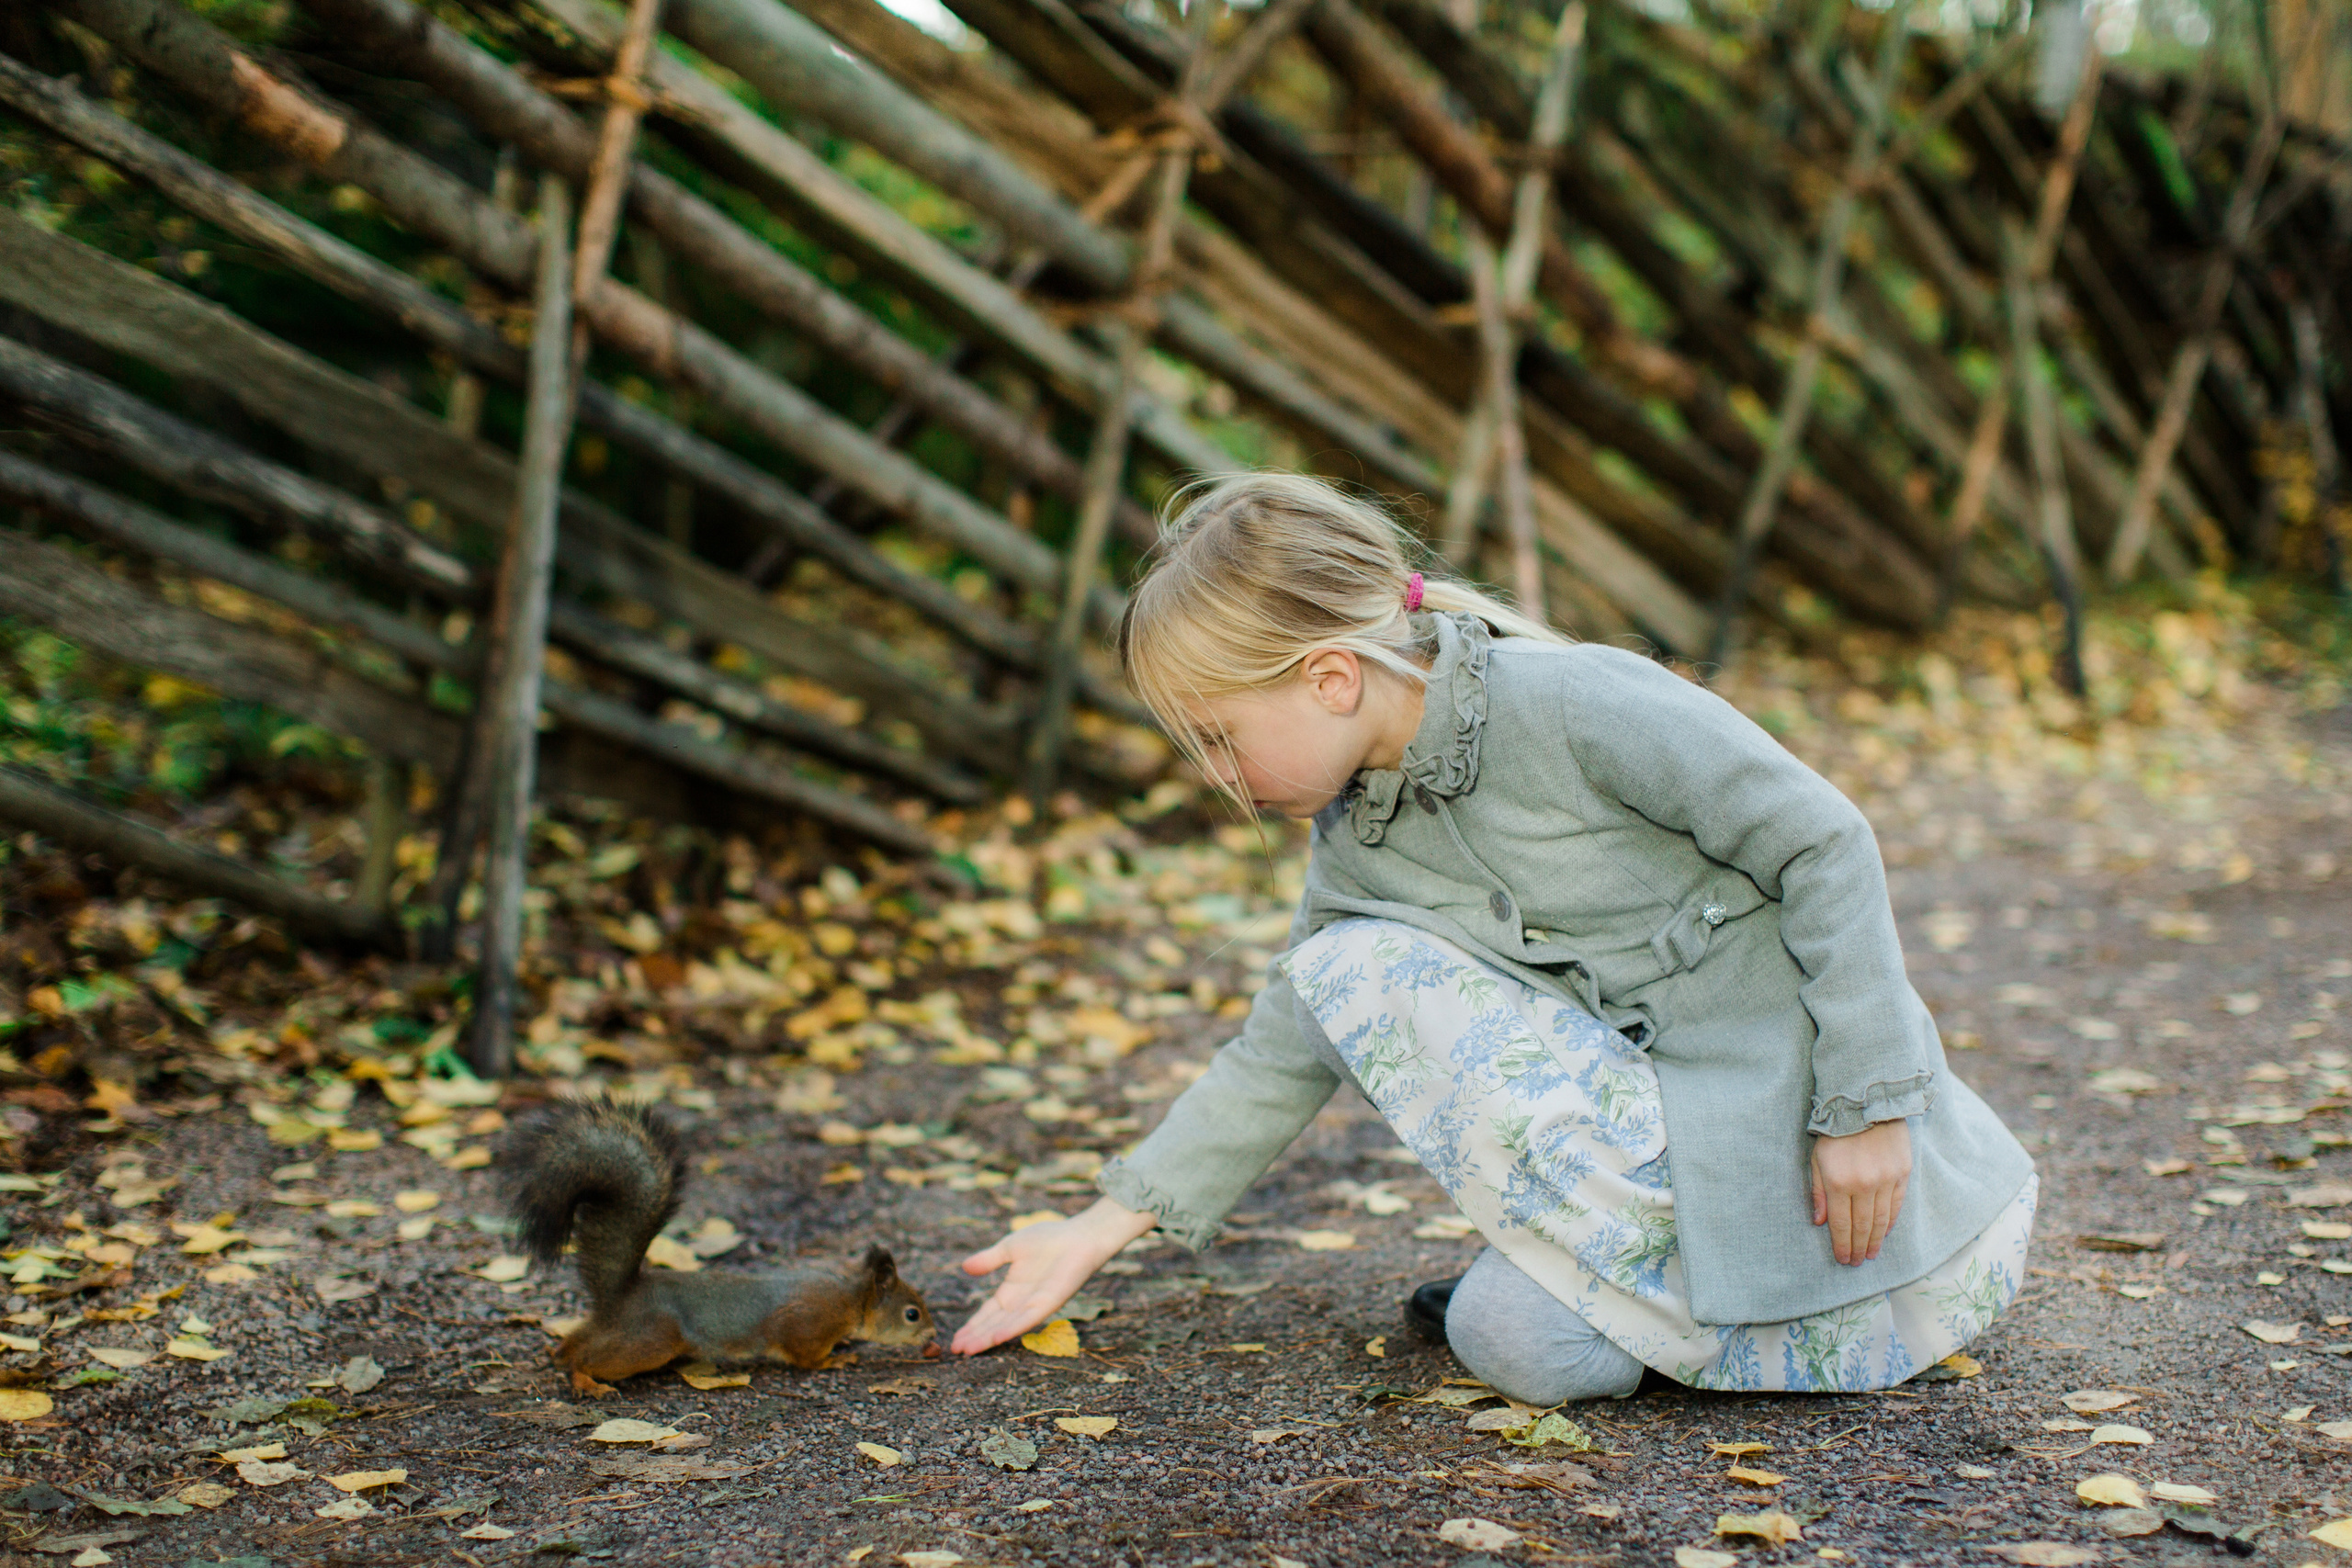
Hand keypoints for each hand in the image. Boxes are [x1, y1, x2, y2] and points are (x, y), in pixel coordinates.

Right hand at [951, 1197, 1156, 1354]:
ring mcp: (1035, 1304)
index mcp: (1012, 1290)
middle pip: (994, 1323)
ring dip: (988, 1338)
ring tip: (968, 1350)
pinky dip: (1012, 1329)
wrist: (1079, 1235)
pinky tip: (996, 1338)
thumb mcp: (1010, 1247)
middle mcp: (1022, 1302)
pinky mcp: (1050, 1303)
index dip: (973, 1325)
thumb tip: (965, 1267)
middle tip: (955, 1351)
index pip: (988, 1312)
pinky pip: (1028, 1319)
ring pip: (1007, 1326)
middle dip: (975, 1336)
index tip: (955, 1339)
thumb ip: (989, 1259)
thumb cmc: (1049, 1238)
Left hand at [1810, 1119, 1911, 1265]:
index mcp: (1838, 1182)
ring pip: (1881, 1219)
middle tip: (1857, 1262)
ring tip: (1871, 1254)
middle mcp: (1863, 1185)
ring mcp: (1885, 1180)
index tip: (1843, 1259)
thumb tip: (1819, 1222)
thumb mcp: (1816, 1158)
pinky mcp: (1902, 1173)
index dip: (1841, 1244)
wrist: (1867, 1103)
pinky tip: (1885, 1233)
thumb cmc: (1835, 1132)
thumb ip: (1818, 1191)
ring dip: (1875, 1240)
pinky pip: (1896, 1205)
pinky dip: (1890, 1222)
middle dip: (1858, 1247)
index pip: (1840, 1223)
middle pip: (1862, 1226)